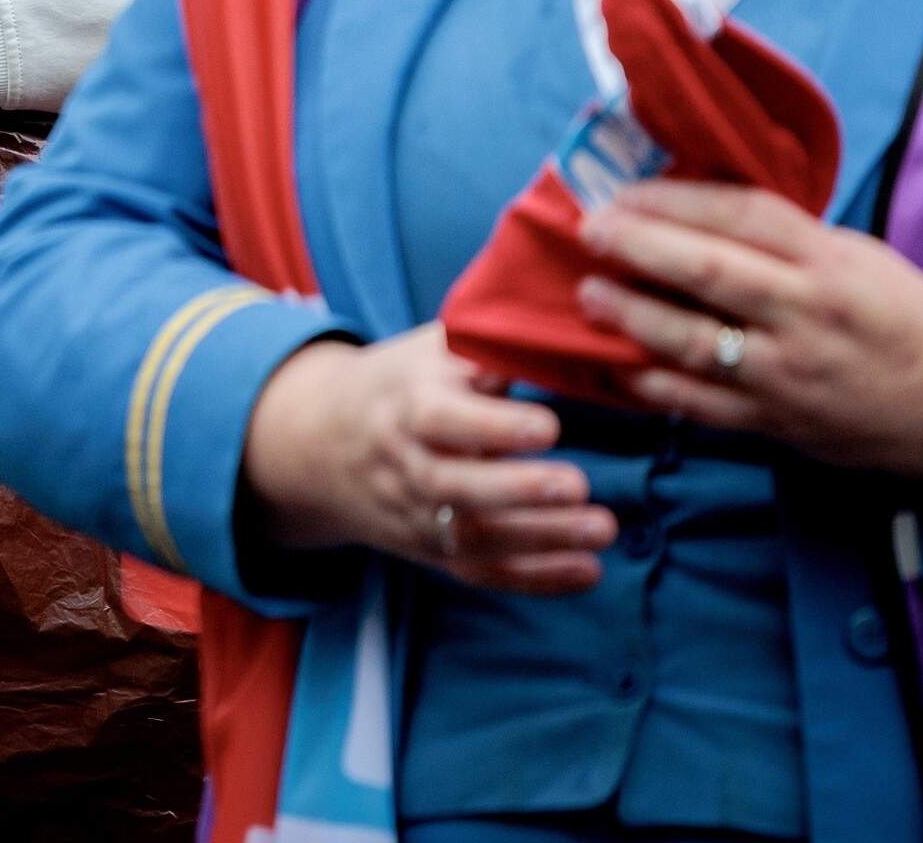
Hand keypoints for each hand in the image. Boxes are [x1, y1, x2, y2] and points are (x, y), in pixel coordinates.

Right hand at [240, 324, 608, 591]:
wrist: (320, 443)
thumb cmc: (398, 385)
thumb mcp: (427, 351)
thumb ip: (483, 348)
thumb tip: (553, 342)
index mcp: (405, 407)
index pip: (440, 421)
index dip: (492, 426)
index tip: (549, 426)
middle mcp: (406, 466)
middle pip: (452, 486)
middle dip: (517, 490)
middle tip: (577, 485)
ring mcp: (417, 515)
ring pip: (472, 536)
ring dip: (540, 539)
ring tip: (602, 529)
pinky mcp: (432, 551)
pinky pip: (481, 572)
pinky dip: (536, 579)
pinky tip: (588, 571)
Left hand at [577, 180, 922, 478]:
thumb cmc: (898, 316)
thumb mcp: (855, 257)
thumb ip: (784, 238)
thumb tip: (692, 208)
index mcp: (830, 263)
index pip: (743, 216)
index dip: (677, 199)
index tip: (626, 192)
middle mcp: (805, 316)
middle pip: (707, 271)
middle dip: (638, 246)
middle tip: (590, 230)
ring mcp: (786, 374)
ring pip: (692, 342)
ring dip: (631, 315)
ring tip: (588, 294)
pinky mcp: (773, 422)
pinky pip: (698, 404)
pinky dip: (651, 383)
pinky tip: (617, 363)